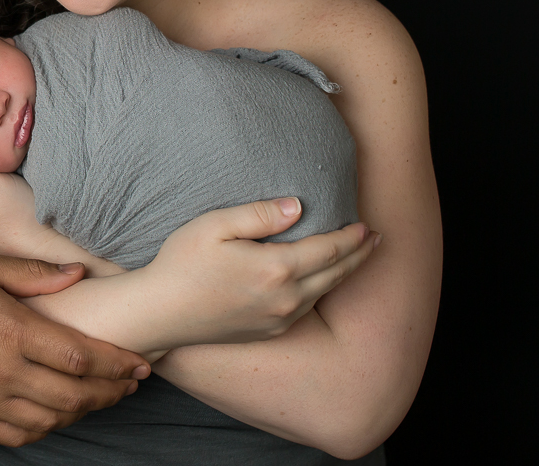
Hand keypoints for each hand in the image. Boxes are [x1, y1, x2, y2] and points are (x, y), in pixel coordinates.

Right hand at [0, 251, 150, 446]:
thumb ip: (32, 272)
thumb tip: (78, 274)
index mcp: (10, 329)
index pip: (79, 356)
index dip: (116, 364)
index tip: (139, 365)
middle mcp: (1, 370)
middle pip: (73, 394)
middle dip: (110, 392)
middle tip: (130, 385)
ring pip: (51, 419)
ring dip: (82, 411)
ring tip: (99, 398)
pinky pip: (19, 435)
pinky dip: (46, 428)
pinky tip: (57, 414)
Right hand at [143, 199, 378, 347]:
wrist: (160, 313)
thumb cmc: (181, 263)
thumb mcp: (214, 225)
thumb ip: (259, 214)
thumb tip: (298, 206)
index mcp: (276, 268)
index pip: (328, 249)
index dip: (351, 237)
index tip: (366, 225)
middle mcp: (285, 298)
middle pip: (335, 273)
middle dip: (359, 255)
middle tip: (377, 240)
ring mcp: (278, 319)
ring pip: (324, 292)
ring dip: (346, 274)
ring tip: (358, 258)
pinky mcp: (268, 331)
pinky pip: (307, 309)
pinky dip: (323, 291)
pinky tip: (322, 283)